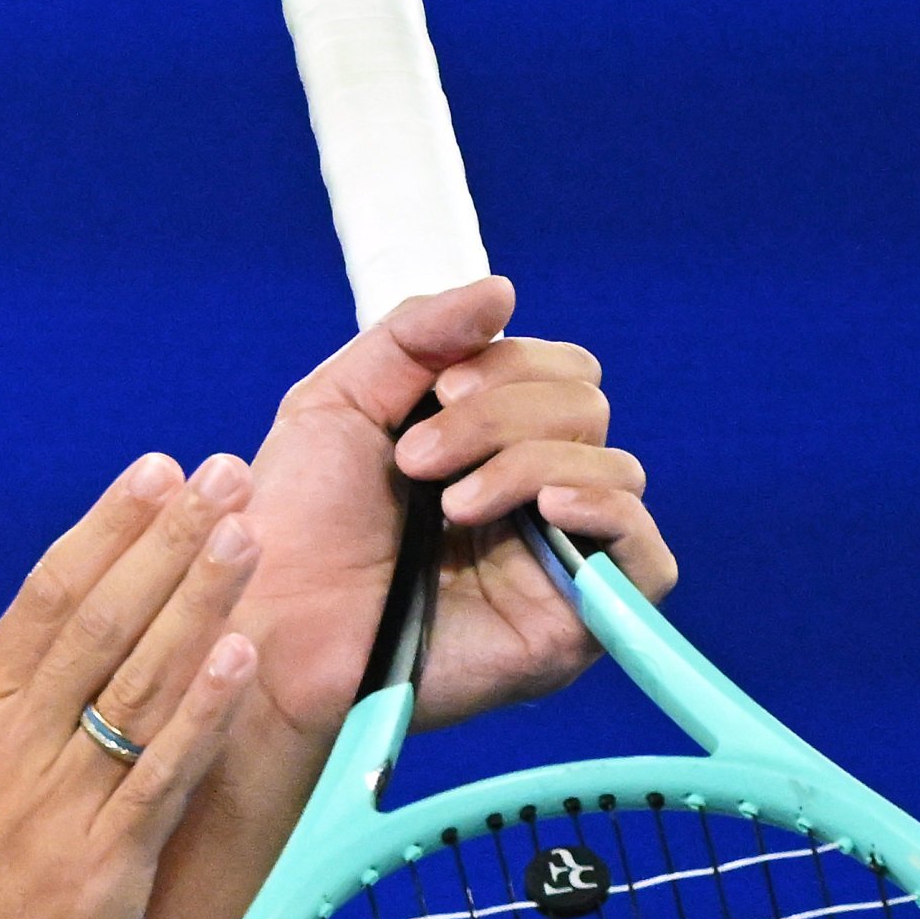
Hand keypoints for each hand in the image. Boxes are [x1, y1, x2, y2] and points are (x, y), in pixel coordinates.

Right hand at [0, 451, 265, 918]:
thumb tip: (14, 657)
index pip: (42, 600)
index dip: (105, 530)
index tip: (154, 473)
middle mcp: (7, 749)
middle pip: (95, 619)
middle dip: (166, 539)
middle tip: (223, 472)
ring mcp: (52, 807)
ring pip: (133, 680)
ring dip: (194, 599)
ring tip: (244, 531)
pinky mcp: (96, 871)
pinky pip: (157, 777)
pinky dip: (198, 713)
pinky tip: (238, 658)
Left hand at [228, 278, 679, 742]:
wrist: (270, 628)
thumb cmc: (292, 526)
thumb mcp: (339, 401)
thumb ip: (416, 334)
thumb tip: (504, 289)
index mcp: (486, 443)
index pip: (558, 371)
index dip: (510, 365)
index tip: (436, 392)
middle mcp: (530, 497)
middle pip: (587, 408)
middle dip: (505, 414)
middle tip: (419, 458)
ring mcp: (557, 558)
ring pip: (615, 469)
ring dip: (530, 461)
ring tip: (450, 504)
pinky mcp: (574, 624)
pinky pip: (650, 558)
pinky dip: (609, 512)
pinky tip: (547, 507)